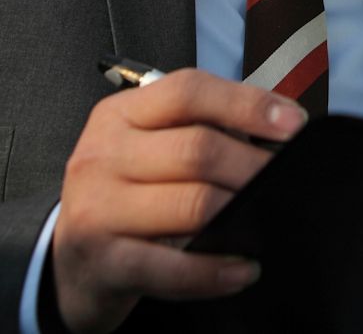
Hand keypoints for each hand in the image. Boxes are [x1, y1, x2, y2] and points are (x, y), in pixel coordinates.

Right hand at [51, 69, 307, 332]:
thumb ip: (204, 130)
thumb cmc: (128, 197)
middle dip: (255, 166)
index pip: (188, 91)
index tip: (293, 123)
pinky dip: (216, 271)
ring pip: (192, 204)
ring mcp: (97, 210)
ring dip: (242, 214)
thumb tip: (280, 131)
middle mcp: (102, 155)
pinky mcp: (102, 262)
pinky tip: (243, 269)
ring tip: (267, 219)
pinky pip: (172, 267)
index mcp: (120, 115)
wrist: (69, 265)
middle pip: (198, 149)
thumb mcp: (151, 150)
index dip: (247, 103)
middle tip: (288, 179)